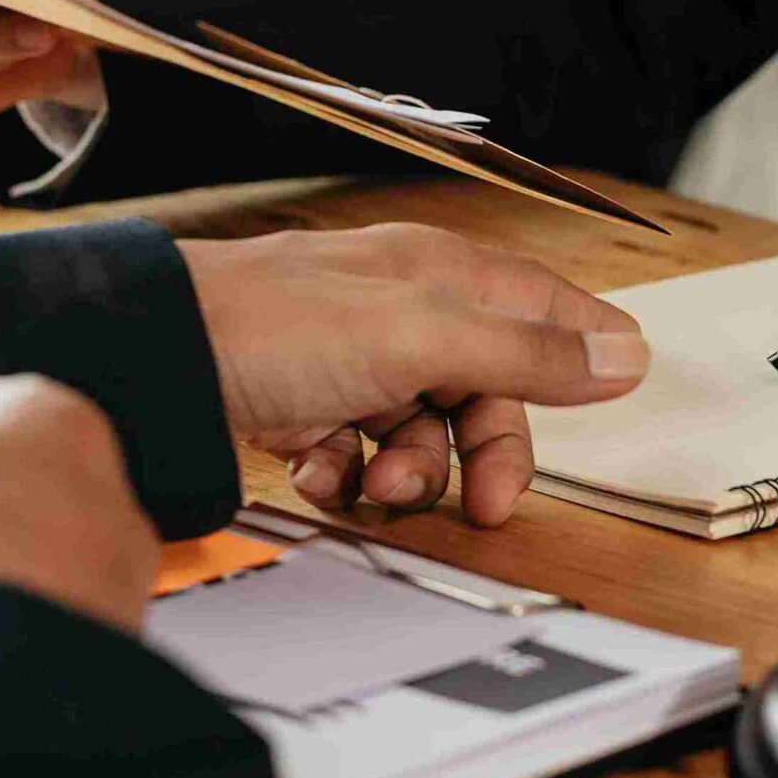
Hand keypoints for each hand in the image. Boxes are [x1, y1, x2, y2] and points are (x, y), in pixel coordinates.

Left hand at [178, 224, 651, 527]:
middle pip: (485, 389)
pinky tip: (321, 474)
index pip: (540, 302)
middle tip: (484, 504)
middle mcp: (399, 311)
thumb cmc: (273, 323)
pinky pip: (356, 454)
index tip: (622, 382)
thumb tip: (624, 355)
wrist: (152, 359)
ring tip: (374, 483)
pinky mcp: (301, 405)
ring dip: (410, 472)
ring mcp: (348, 360)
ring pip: (421, 432)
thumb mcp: (422, 337)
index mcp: (438, 273)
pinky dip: (347, 476)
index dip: (584, 344)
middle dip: (486, 451)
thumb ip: (525, 351)